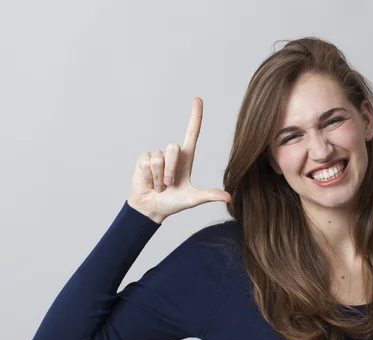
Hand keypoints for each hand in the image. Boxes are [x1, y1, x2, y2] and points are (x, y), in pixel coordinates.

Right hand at [127, 97, 230, 223]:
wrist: (151, 208)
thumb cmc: (173, 203)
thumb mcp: (192, 199)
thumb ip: (209, 196)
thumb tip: (229, 197)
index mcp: (186, 159)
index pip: (192, 133)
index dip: (195, 116)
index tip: (197, 99)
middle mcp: (173, 154)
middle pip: (173, 148)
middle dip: (170, 170)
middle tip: (169, 185)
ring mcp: (157, 155)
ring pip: (159, 158)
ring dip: (158, 177)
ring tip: (159, 186)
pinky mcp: (144, 158)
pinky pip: (147, 162)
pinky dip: (148, 176)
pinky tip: (149, 182)